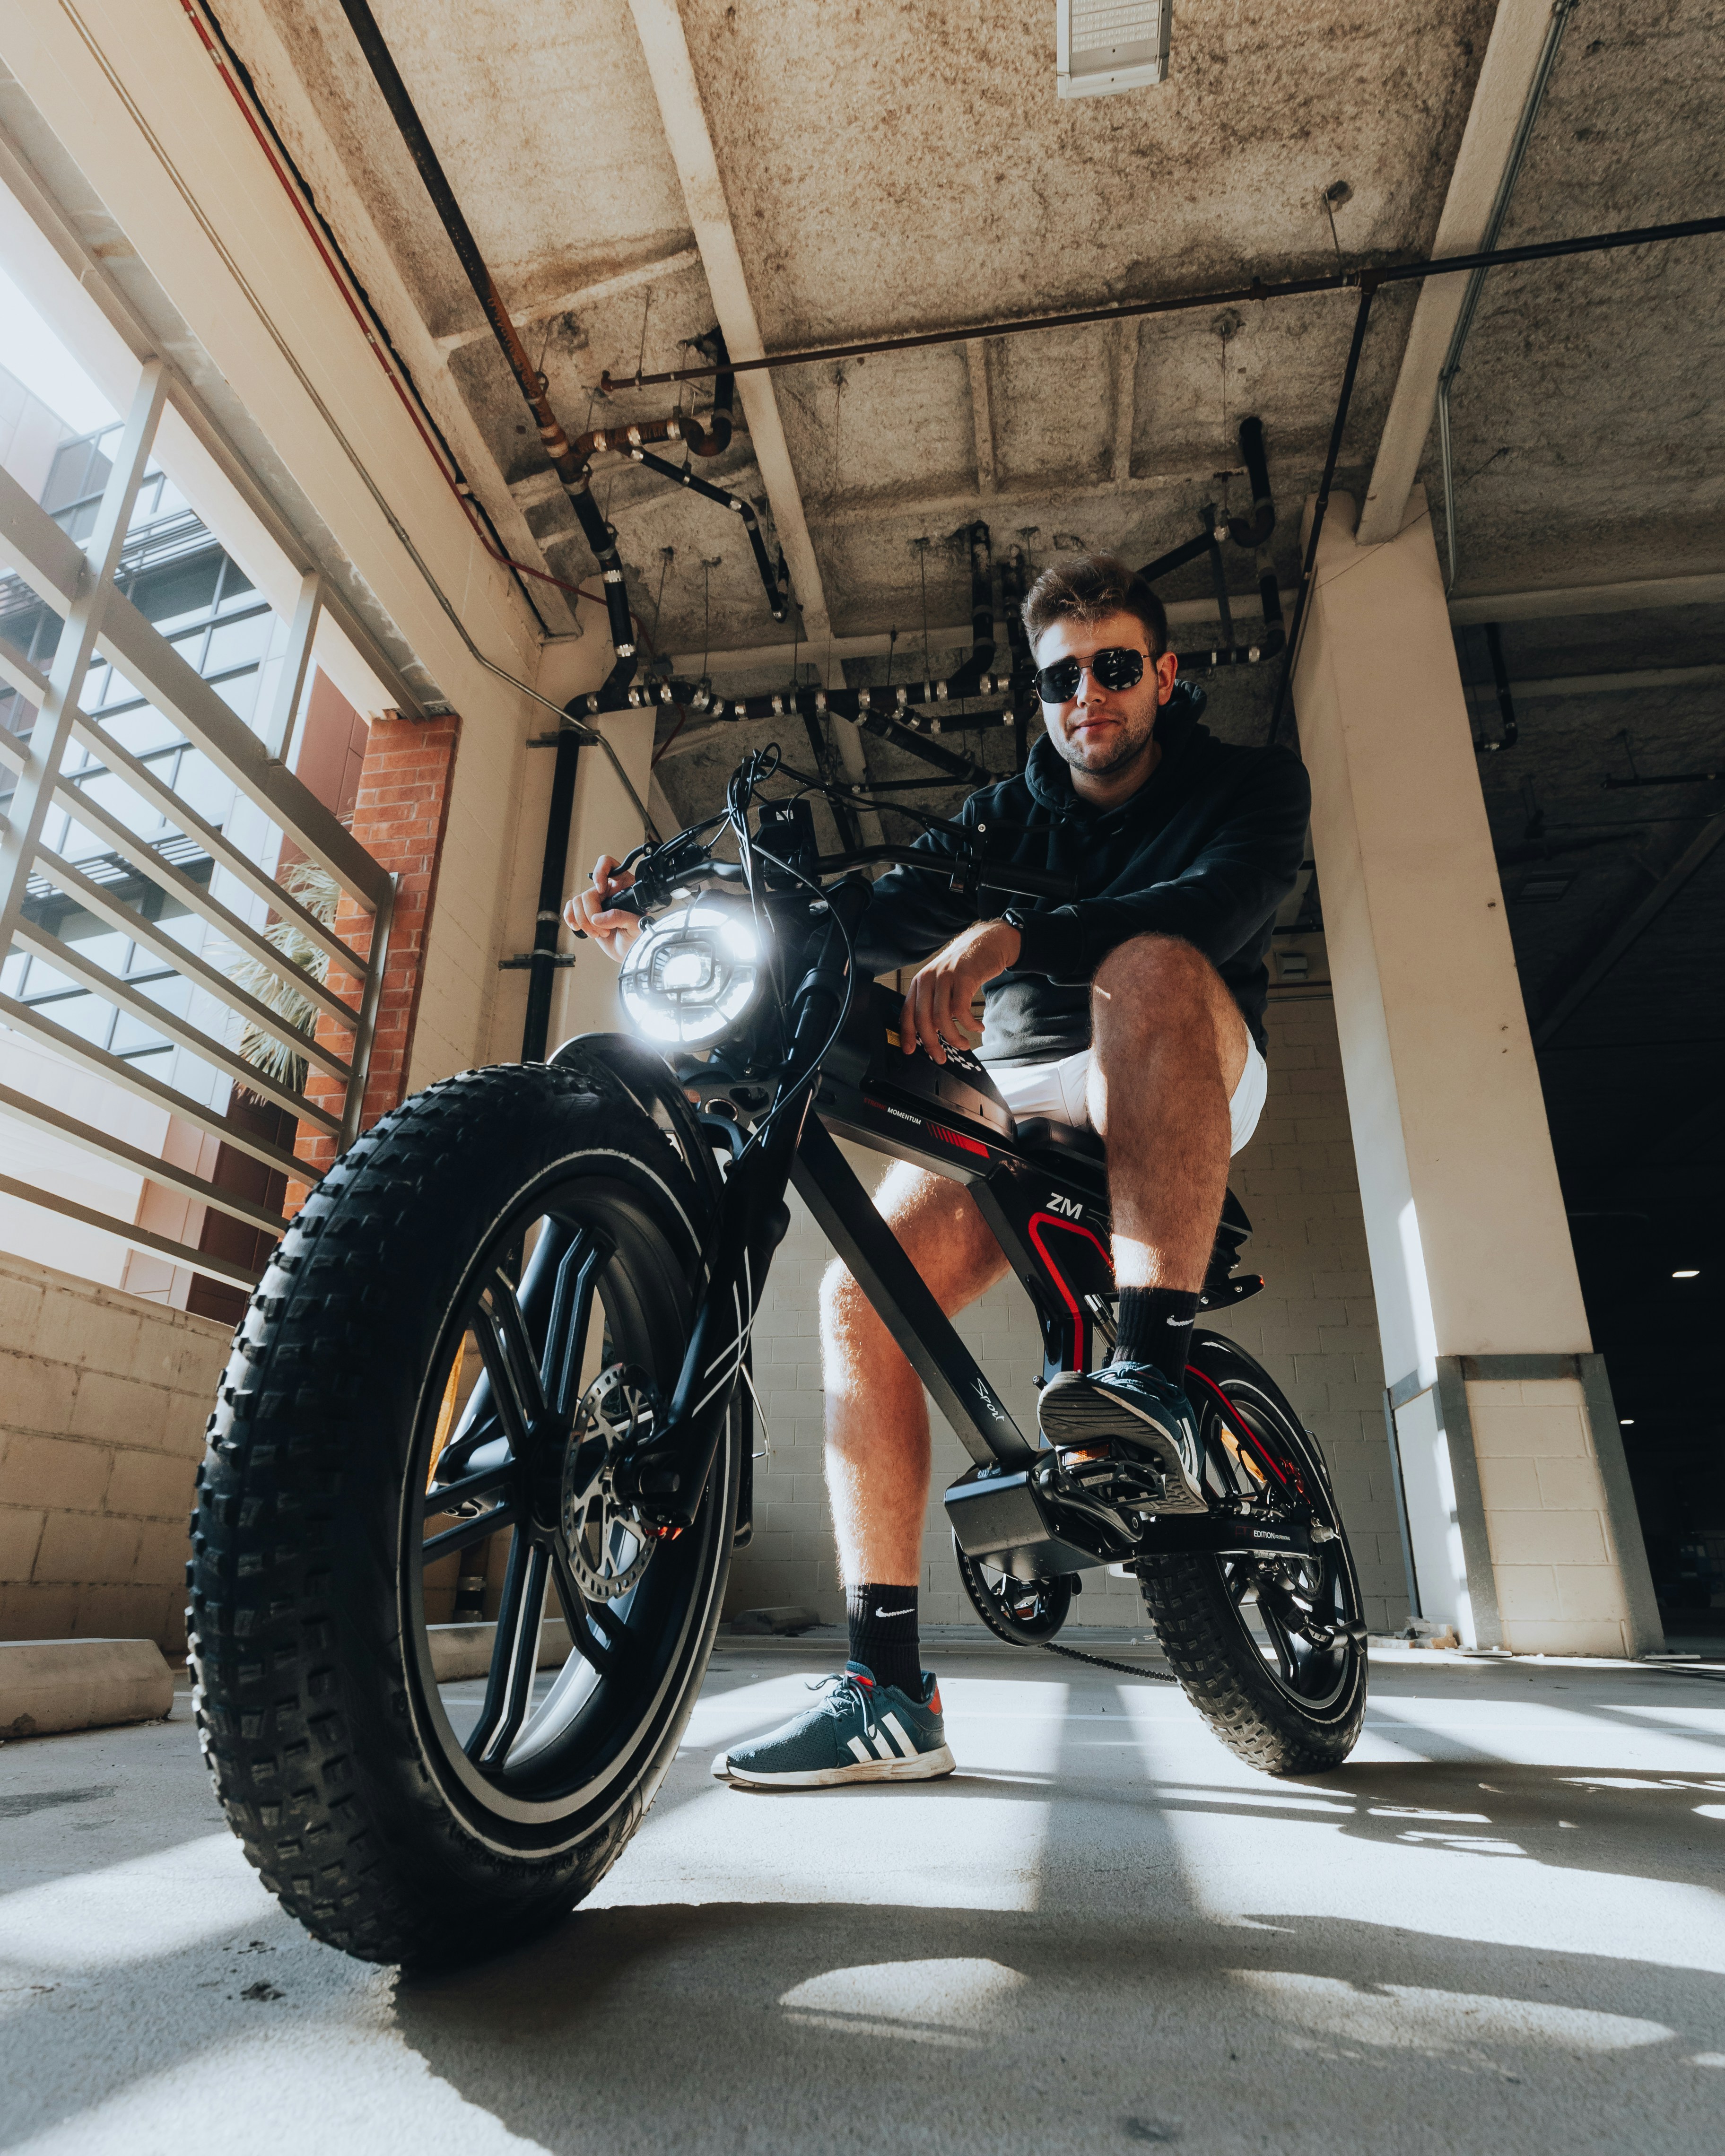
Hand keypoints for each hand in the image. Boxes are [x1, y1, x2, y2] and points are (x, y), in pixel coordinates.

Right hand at [564, 853, 643, 961]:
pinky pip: (570, 908)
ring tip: (597, 933)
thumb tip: (598, 918)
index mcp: (625, 887)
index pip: (609, 865)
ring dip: (584, 921)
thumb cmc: (638, 938)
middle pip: (589, 892)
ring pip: (578, 901)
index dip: (601, 871)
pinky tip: (578, 927)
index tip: (601, 889)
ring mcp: (596, 902)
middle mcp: (609, 891)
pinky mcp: (586, 913)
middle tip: (604, 929)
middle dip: (592, 914)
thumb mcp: (637, 926)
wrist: (629, 953)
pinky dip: (570, 918)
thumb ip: (621, 917)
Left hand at [900, 919, 1021, 1064]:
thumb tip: (932, 1032)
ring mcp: (945, 977)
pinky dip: (969, 1024)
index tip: (910, 1051)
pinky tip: (977, 1028)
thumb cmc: (965, 967)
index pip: (907, 1012)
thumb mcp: (943, 982)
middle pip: (923, 1019)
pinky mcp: (963, 977)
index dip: (907, 1034)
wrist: (986, 941)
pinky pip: (961, 1010)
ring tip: (963, 1044)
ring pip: (942, 1017)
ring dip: (953, 1037)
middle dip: (931, 1043)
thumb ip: (935, 1003)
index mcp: (919, 982)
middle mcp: (928, 979)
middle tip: (940, 1057)